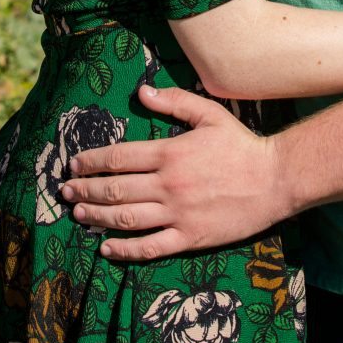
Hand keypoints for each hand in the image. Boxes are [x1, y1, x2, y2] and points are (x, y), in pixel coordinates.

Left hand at [60, 84, 290, 261]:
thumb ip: (174, 102)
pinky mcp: (190, 237)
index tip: (74, 164)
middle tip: (66, 192)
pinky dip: (125, 249)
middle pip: (115, 189)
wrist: (276, 179)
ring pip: (126, 218)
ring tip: (78, 214)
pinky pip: (150, 247)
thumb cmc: (241, 145)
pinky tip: (106, 247)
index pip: (118, 157)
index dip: (91, 161)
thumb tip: (141, 93)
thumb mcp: (209, 114)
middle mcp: (169, 184)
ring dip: (97, 216)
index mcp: (170, 152)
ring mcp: (178, 213)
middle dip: (85, 190)